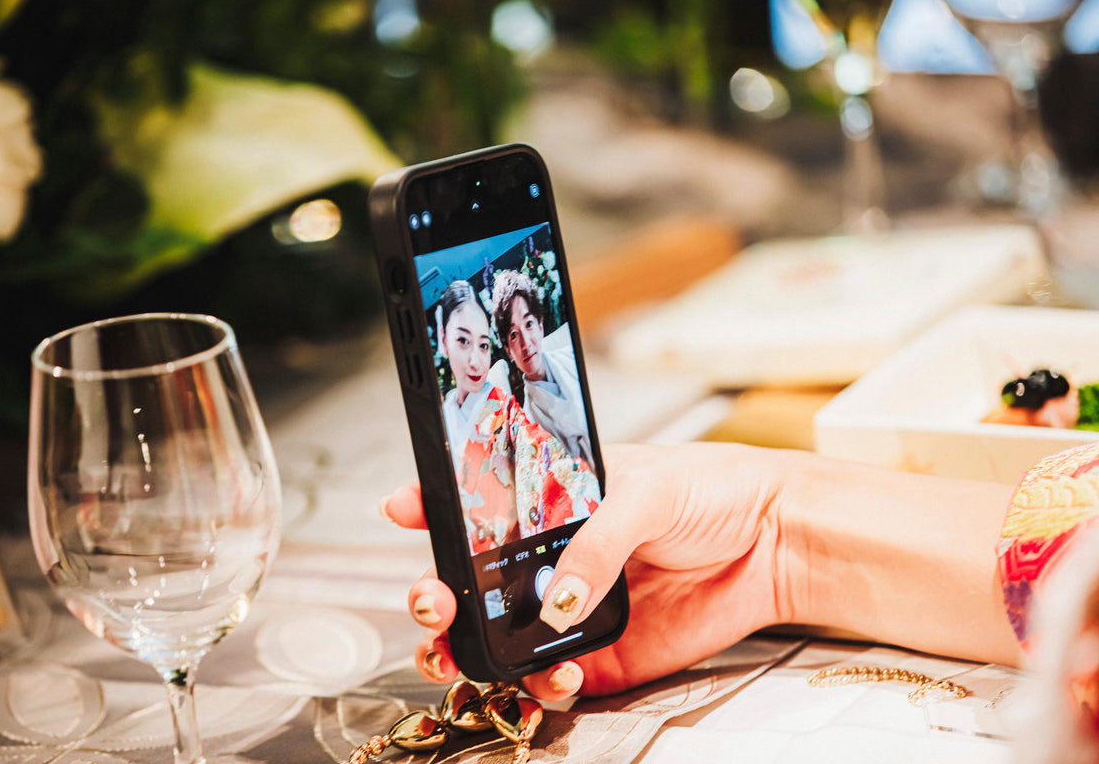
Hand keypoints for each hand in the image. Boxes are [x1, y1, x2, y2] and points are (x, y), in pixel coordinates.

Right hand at [381, 442, 792, 699]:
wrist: (772, 544)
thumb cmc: (710, 490)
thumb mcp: (645, 491)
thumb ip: (595, 540)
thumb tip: (559, 595)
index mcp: (551, 497)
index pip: (475, 498)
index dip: (430, 503)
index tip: (401, 508)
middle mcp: (550, 553)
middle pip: (468, 579)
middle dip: (433, 592)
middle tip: (434, 600)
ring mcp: (570, 606)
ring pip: (495, 636)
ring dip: (466, 650)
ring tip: (464, 653)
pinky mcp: (599, 653)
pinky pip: (549, 677)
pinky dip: (537, 684)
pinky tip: (554, 671)